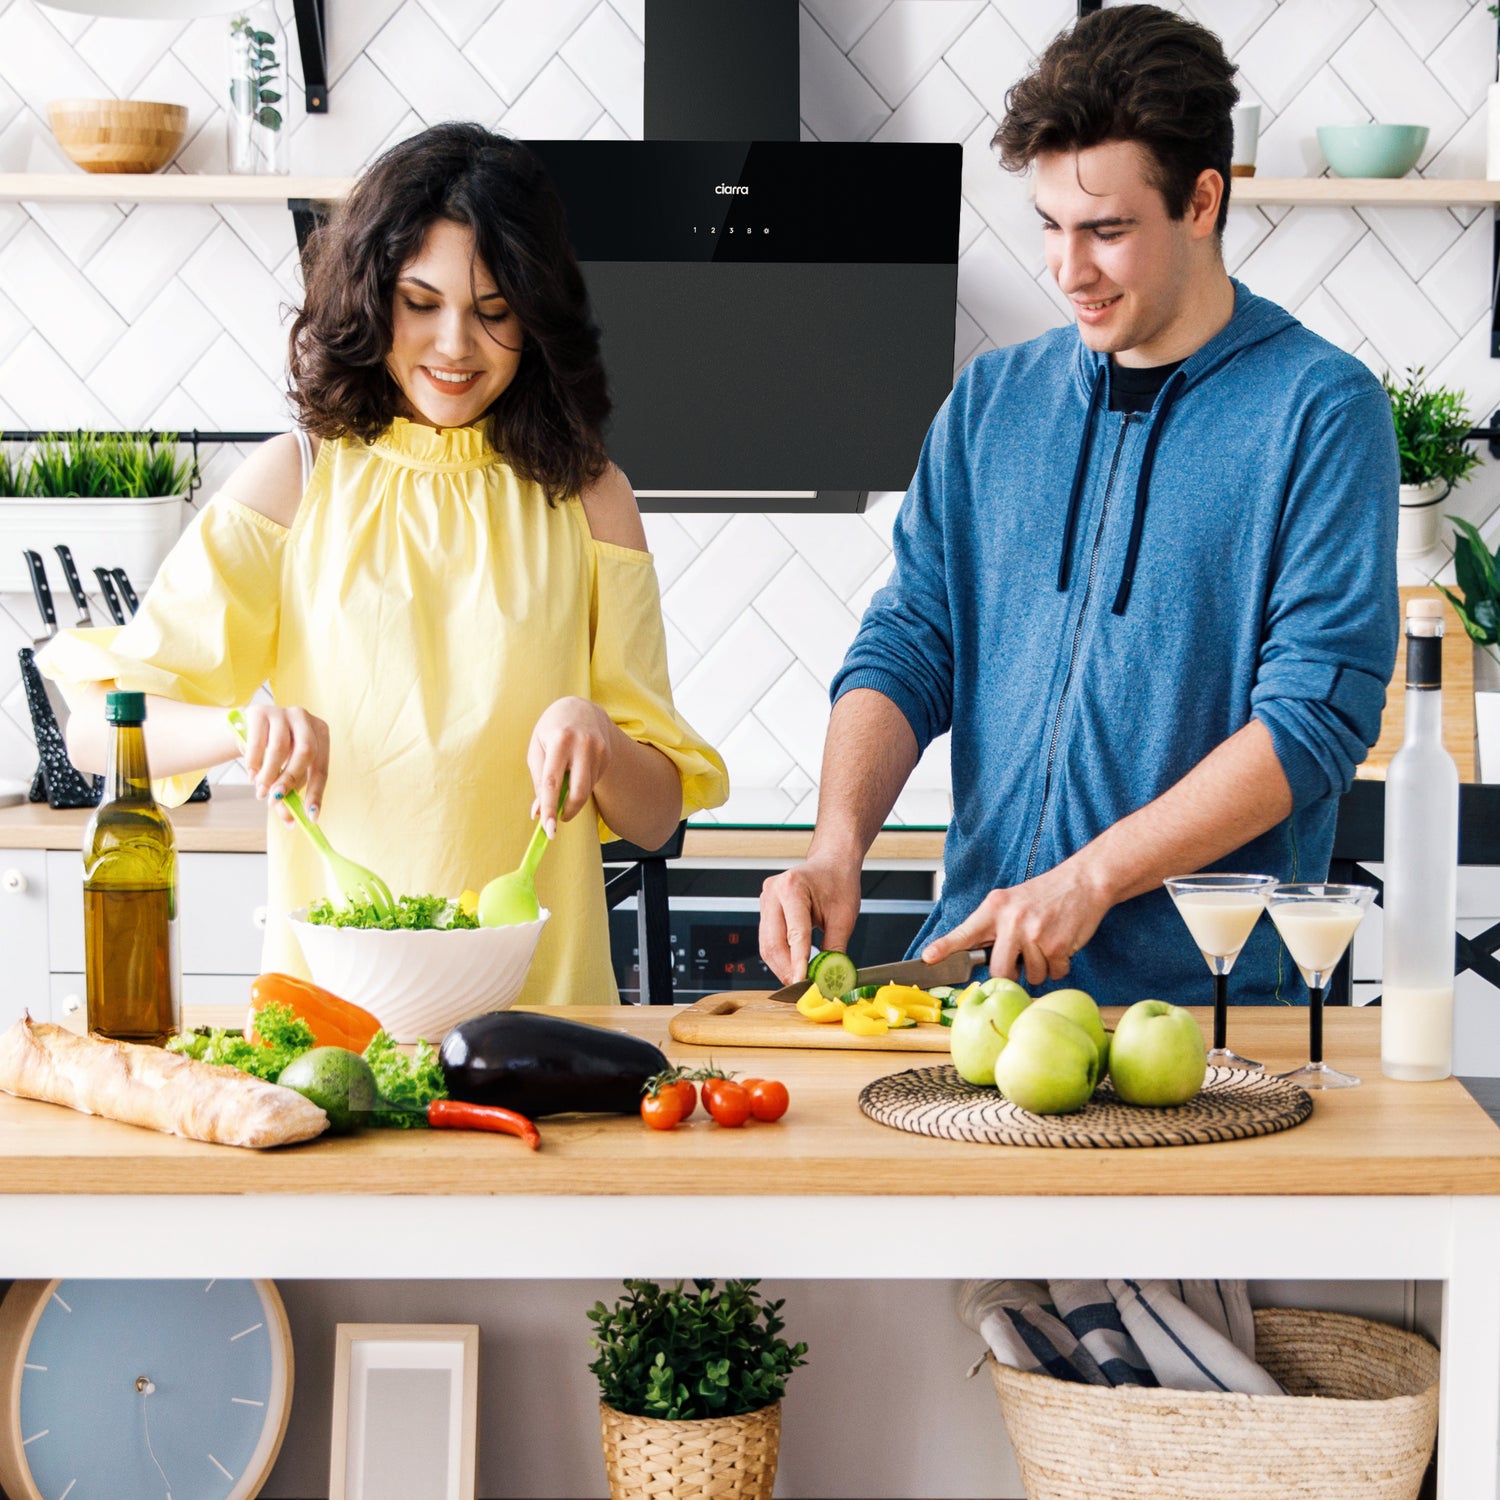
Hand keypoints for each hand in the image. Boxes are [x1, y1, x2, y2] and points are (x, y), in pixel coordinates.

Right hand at [236, 703, 329, 825]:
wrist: (245, 729)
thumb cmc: (272, 754)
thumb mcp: (283, 774)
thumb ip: (288, 797)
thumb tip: (292, 824)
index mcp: (320, 734)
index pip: (322, 768)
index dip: (316, 793)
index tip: (310, 815)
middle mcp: (305, 719)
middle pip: (305, 753)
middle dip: (290, 780)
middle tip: (275, 799)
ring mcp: (283, 712)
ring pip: (280, 749)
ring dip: (269, 774)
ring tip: (260, 789)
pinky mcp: (260, 712)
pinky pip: (258, 743)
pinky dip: (254, 763)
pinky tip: (251, 773)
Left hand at [527, 697, 614, 835]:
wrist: (582, 708)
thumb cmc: (552, 729)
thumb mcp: (538, 747)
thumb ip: (538, 780)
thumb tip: (538, 812)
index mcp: (560, 740)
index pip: (552, 782)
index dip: (549, 808)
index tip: (548, 830)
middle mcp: (583, 745)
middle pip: (578, 791)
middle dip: (568, 812)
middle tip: (558, 819)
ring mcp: (599, 750)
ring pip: (586, 790)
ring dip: (573, 795)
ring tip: (565, 777)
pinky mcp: (608, 756)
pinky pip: (593, 782)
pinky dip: (582, 783)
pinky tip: (578, 767)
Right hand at [759, 855, 861, 985]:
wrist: (832, 863)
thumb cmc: (839, 882)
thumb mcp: (844, 916)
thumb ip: (835, 949)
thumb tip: (829, 978)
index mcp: (793, 887)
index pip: (794, 933)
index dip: (798, 962)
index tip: (803, 983)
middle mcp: (773, 892)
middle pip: (773, 943)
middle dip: (787, 970)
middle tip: (803, 989)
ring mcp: (765, 900)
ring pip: (767, 945)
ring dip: (782, 967)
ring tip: (799, 981)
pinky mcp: (765, 909)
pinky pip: (768, 940)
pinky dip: (780, 957)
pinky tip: (792, 967)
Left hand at [921, 860, 1112, 987]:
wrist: (1083, 881)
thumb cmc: (1045, 895)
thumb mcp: (1011, 902)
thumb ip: (994, 927)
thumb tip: (976, 958)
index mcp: (995, 908)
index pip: (965, 932)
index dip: (945, 947)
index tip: (928, 958)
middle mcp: (1011, 920)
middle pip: (999, 971)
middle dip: (1011, 973)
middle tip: (1022, 960)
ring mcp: (1034, 934)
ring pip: (1031, 976)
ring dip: (1041, 968)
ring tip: (1047, 943)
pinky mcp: (1057, 946)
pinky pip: (1054, 974)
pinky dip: (1059, 966)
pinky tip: (1061, 945)